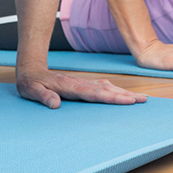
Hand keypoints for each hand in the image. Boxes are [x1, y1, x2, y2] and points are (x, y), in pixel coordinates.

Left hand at [16, 66, 147, 108]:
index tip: (128, 100)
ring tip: (139, 98)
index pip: (94, 93)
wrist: (30, 69)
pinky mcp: (82, 85)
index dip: (112, 98)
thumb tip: (55, 104)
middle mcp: (79, 84)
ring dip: (123, 92)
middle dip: (125, 95)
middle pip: (106, 90)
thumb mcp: (31, 90)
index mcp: (69, 87)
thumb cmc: (30, 83)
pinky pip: (102, 87)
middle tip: (143, 100)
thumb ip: (43, 96)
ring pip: (106, 87)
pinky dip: (114, 90)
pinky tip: (122, 94)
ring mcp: (82, 83)